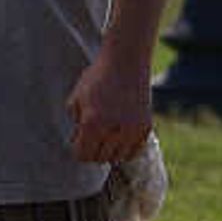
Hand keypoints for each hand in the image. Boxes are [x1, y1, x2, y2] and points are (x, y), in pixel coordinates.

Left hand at [65, 52, 155, 166]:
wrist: (126, 62)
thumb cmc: (97, 78)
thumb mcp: (76, 98)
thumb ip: (75, 123)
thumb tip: (78, 141)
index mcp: (92, 124)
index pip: (82, 155)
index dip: (77, 149)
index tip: (78, 141)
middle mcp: (113, 131)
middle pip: (98, 159)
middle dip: (92, 149)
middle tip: (92, 135)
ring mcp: (131, 131)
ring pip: (117, 158)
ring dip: (109, 151)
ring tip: (106, 135)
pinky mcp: (145, 129)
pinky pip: (133, 152)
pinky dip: (125, 149)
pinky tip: (119, 137)